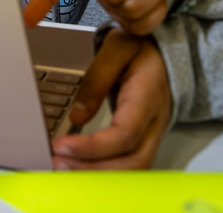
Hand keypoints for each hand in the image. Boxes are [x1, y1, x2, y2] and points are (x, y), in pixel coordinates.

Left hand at [51, 29, 172, 169]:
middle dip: (94, 168)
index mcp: (148, 98)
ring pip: (133, 168)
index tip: (63, 145)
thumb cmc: (140, 48)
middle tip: (59, 162)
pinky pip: (129, 163)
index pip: (124, 134)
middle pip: (132, 161)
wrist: (164, 53)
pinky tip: (82, 165)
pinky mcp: (144, 139)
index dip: (94, 147)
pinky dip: (106, 170)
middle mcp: (155, 122)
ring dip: (99, 174)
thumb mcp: (116, 48)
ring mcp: (153, 134)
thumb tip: (78, 116)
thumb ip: (97, 79)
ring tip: (65, 166)